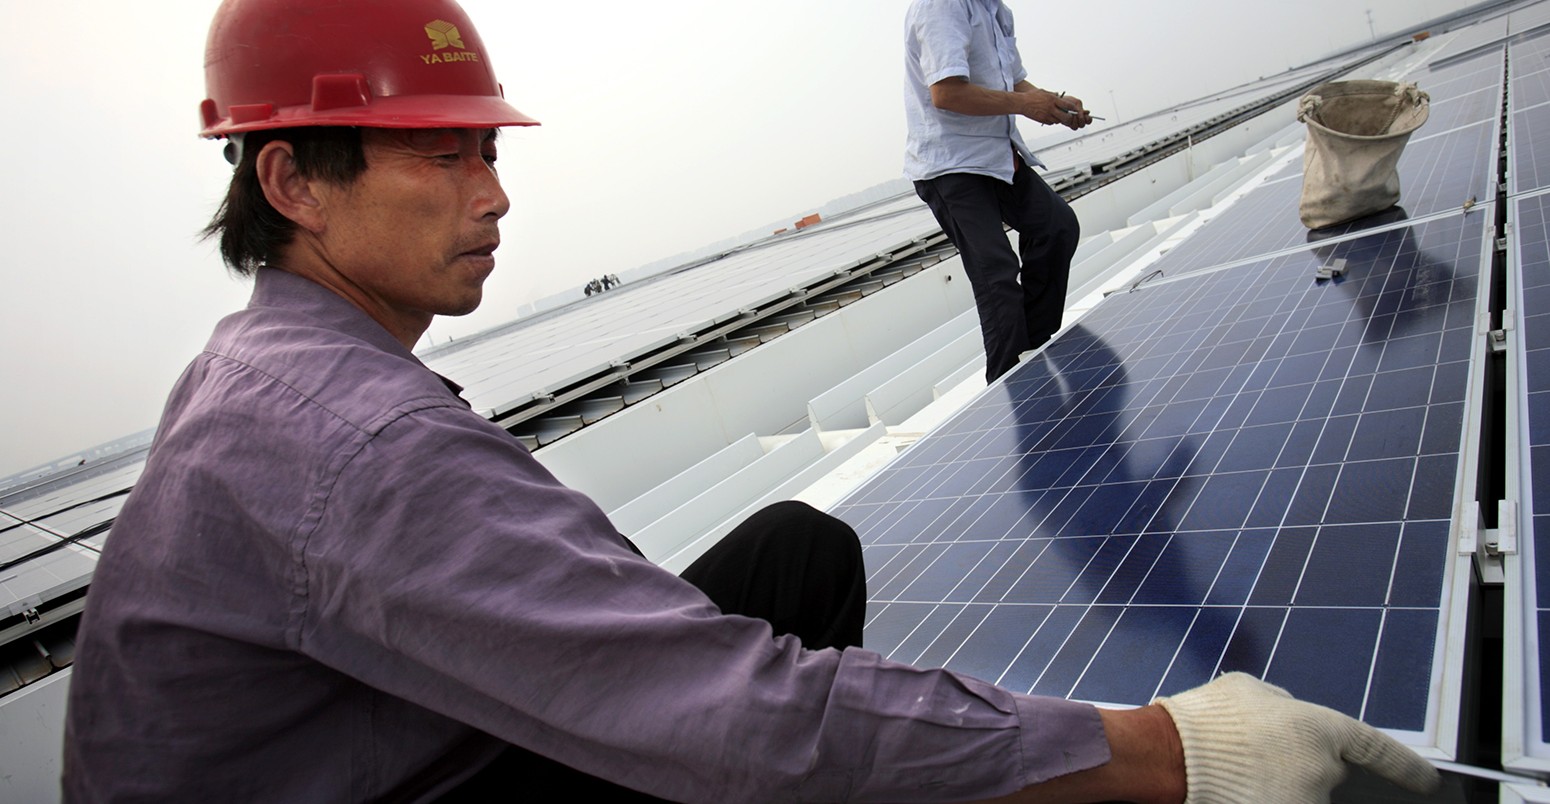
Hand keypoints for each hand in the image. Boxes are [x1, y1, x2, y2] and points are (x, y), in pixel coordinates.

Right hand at [1018, 89, 1091, 129]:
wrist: (1022, 103)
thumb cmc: (1032, 96)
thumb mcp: (1044, 92)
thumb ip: (1053, 95)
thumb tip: (1059, 96)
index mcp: (1053, 100)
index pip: (1068, 105)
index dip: (1073, 108)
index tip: (1075, 110)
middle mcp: (1051, 108)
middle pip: (1066, 117)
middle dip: (1069, 118)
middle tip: (1069, 117)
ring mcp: (1047, 115)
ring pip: (1059, 121)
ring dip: (1060, 119)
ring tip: (1058, 116)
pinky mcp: (1042, 120)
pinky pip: (1051, 123)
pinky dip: (1053, 121)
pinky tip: (1050, 117)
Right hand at [1155, 673, 1438, 802]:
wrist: (1170, 756)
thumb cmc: (1207, 719)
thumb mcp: (1249, 690)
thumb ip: (1283, 704)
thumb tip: (1291, 712)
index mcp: (1319, 728)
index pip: (1378, 749)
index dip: (1406, 765)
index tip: (1427, 780)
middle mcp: (1321, 770)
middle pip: (1326, 774)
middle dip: (1298, 765)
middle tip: (1256, 755)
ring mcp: (1304, 801)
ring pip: (1301, 794)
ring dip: (1278, 784)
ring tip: (1237, 770)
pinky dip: (1263, 797)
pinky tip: (1237, 789)